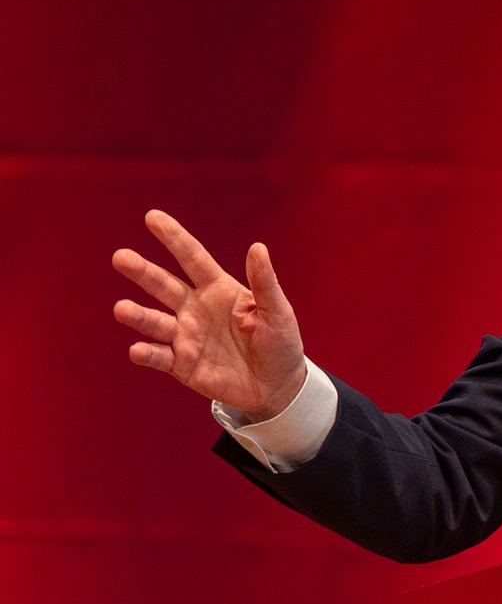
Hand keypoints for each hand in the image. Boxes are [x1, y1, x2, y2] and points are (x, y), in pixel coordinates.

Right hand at [112, 209, 306, 420]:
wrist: (277, 386)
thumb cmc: (280, 343)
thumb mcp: (277, 311)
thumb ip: (264, 283)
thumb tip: (257, 247)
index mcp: (218, 290)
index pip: (192, 258)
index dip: (174, 238)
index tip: (153, 217)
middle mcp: (195, 309)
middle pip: (164, 285)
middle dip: (143, 271)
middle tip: (121, 257)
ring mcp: (185, 336)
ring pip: (155, 321)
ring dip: (138, 316)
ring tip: (122, 310)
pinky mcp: (181, 365)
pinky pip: (159, 357)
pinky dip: (147, 353)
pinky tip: (138, 349)